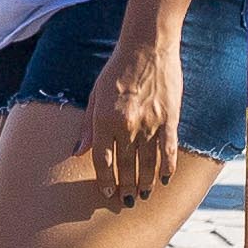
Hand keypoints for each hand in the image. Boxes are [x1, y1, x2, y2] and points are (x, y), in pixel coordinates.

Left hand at [82, 26, 184, 214]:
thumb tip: (77, 152)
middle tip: (126, 200)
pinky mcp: (170, 119)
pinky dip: (166, 168)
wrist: (147, 46)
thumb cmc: (117, 69)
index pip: (103, 160)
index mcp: (105, 120)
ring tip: (142, 194)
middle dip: (125, 186)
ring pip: (147, 163)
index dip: (105, 180)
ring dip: (145, 182)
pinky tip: (163, 179)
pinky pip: (168, 151)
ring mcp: (150, 124)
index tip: (107, 192)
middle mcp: (127, 125)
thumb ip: (88, 126)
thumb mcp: (95, 94)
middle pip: (126, 166)